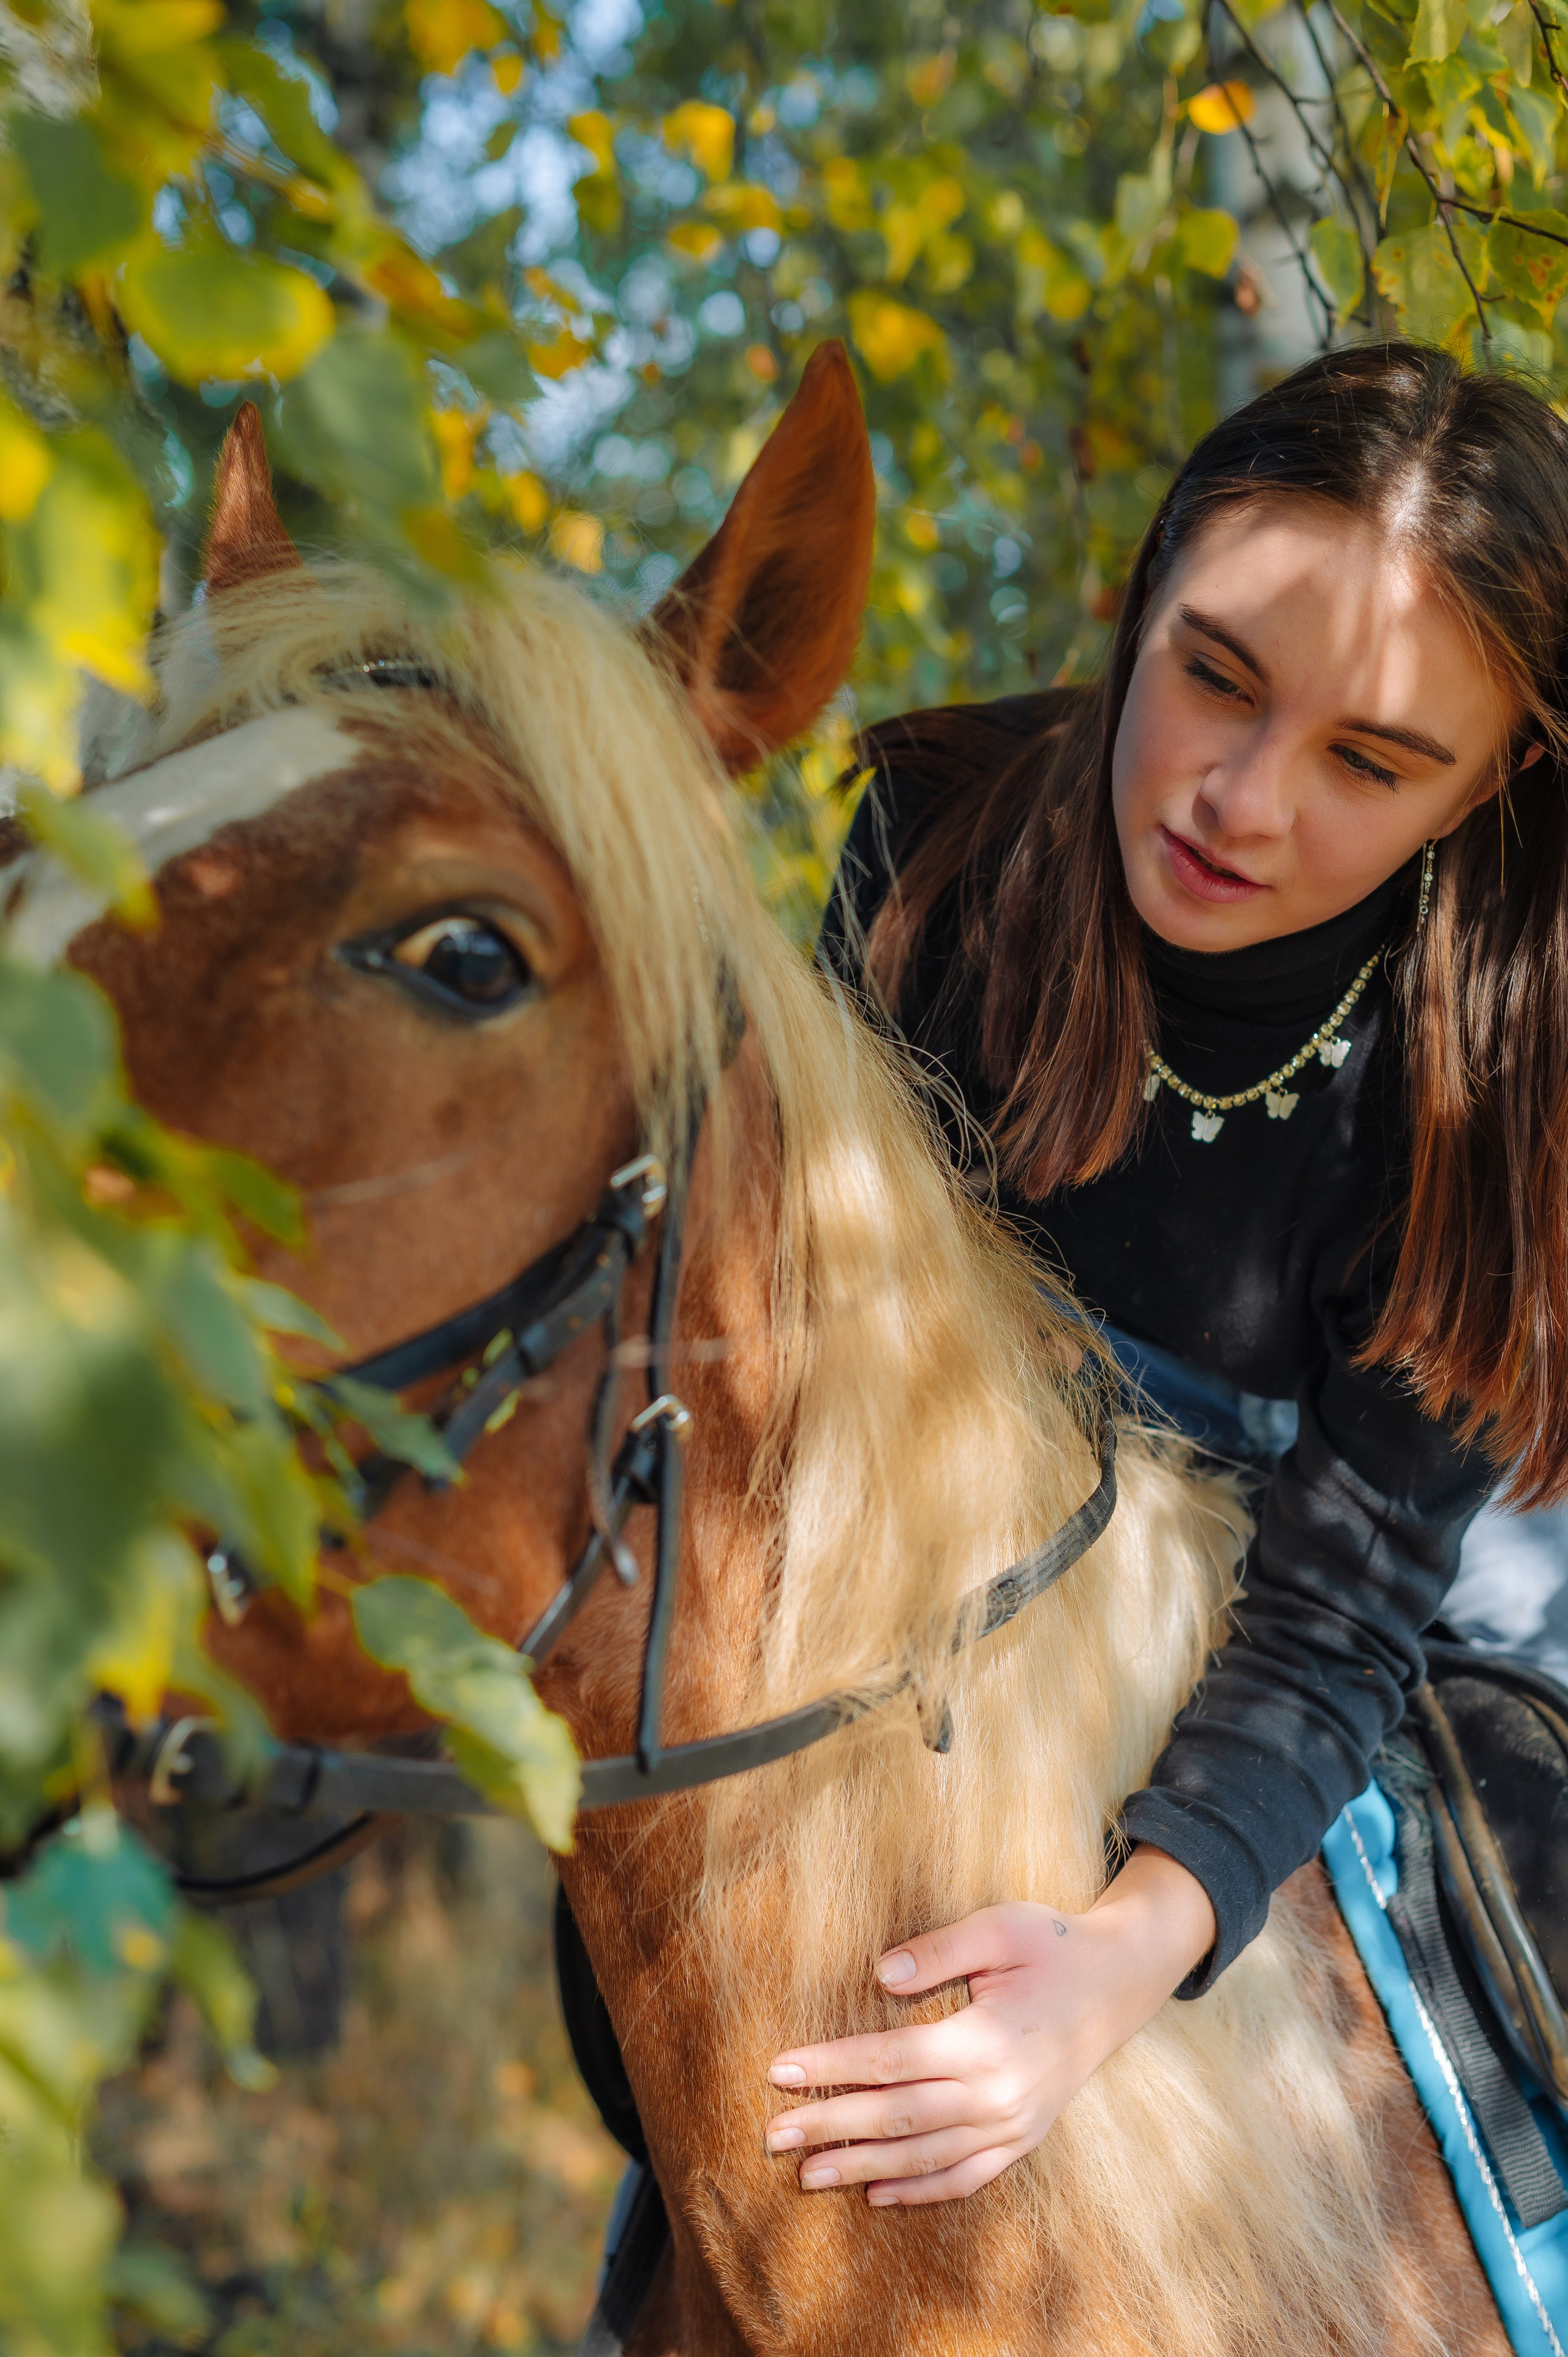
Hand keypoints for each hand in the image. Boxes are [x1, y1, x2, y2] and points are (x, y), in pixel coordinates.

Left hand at [764, 1844, 1215, 2206]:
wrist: (1119, 1983)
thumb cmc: (1052, 1946)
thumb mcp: (998, 1928)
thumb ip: (937, 1951)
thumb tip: (878, 1975)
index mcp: (987, 2041)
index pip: (891, 2060)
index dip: (833, 2066)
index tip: (780, 2070)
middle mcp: (999, 2094)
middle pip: (897, 2116)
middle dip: (831, 2126)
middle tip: (773, 2135)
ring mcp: (1015, 2125)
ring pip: (925, 2156)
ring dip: (863, 2167)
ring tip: (808, 2174)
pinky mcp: (1024, 2139)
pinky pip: (966, 2176)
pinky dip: (921, 2189)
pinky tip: (878, 2195)